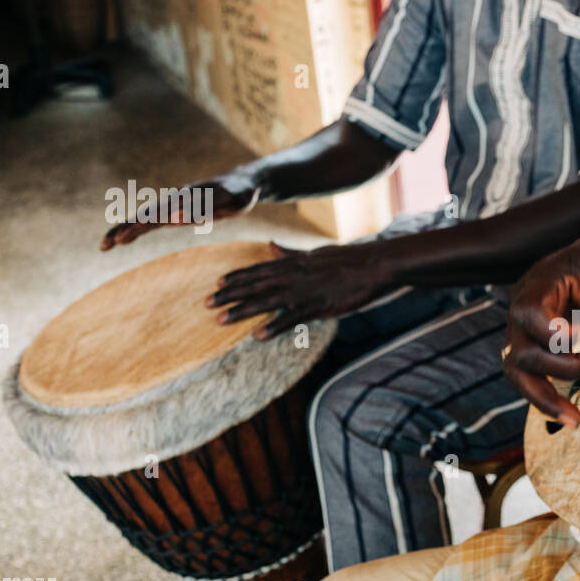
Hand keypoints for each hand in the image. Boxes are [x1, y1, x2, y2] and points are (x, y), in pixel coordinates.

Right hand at [100, 169, 261, 249]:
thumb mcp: (247, 198)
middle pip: (155, 211)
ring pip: (143, 217)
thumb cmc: (242, 194)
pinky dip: (129, 231)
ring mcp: (171, 204)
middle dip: (137, 225)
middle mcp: (180, 197)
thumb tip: (252, 194)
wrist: (233, 184)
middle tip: (119, 238)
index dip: (177, 213)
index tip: (166, 222)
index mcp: (201, 195)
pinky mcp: (167, 212)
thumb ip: (249, 197)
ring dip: (123, 230)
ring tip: (105, 245)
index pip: (187, 205)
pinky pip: (145, 223)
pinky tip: (113, 242)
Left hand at [207, 241, 387, 339]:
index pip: (258, 270)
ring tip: (220, 320)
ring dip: (242, 311)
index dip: (236, 277)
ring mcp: (304, 291)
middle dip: (229, 295)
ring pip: (266, 302)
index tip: (216, 283)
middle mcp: (293, 275)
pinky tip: (258, 336)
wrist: (374, 265)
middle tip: (206, 303)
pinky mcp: (318, 305)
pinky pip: (292, 318)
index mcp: (293, 263)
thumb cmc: (347, 259)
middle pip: (255, 285)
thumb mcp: (314, 252)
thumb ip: (290, 252)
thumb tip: (271, 244)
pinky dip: (274, 327)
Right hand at [504, 231, 579, 426]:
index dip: (554, 333)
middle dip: (561, 367)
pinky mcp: (533, 349)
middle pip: (522, 350)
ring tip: (576, 421)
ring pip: (516, 372)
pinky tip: (570, 415)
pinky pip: (529, 379)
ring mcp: (523, 332)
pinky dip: (546, 399)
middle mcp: (521, 310)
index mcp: (538, 283)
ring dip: (544, 399)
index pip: (529, 312)